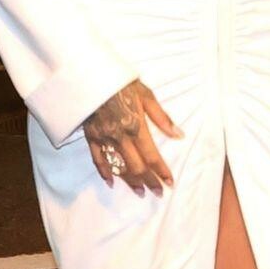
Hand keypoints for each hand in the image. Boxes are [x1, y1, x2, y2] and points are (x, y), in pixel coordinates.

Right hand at [84, 78, 181, 194]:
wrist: (90, 75)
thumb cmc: (121, 83)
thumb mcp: (146, 95)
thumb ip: (162, 118)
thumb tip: (179, 135)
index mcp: (136, 126)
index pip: (152, 156)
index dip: (161, 172)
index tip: (170, 182)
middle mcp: (120, 137)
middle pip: (137, 166)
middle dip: (149, 182)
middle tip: (158, 192)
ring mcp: (104, 139)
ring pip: (118, 167)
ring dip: (130, 181)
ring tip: (140, 192)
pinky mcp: (91, 137)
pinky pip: (97, 160)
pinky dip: (105, 173)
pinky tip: (112, 182)